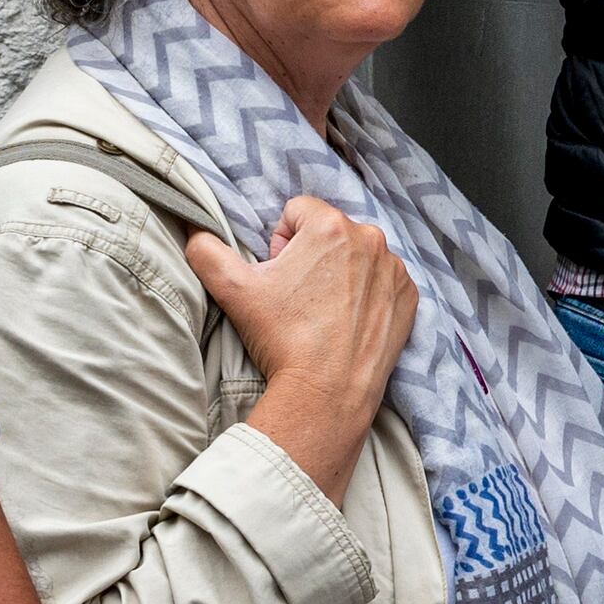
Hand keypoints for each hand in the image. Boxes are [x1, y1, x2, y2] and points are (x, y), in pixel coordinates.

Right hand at [187, 197, 415, 434]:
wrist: (327, 392)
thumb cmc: (283, 338)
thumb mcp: (234, 291)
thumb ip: (207, 252)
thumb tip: (194, 232)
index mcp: (331, 226)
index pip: (297, 212)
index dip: (281, 242)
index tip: (280, 276)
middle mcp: (371, 239)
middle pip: (329, 232)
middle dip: (311, 256)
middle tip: (299, 297)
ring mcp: (395, 269)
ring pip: (357, 256)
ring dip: (340, 274)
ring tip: (324, 312)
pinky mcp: (409, 297)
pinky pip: (383, 281)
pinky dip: (367, 294)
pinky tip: (349, 321)